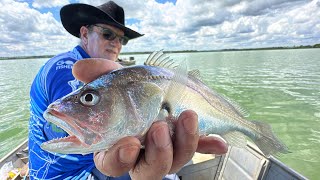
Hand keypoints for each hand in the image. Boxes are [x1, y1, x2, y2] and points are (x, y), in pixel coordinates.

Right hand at [73, 59, 227, 178]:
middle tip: (159, 128)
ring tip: (187, 117)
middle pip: (149, 169)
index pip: (112, 163)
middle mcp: (142, 155)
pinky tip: (220, 142)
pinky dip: (208, 145)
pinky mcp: (184, 142)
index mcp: (116, 145)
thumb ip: (98, 74)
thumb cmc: (127, 91)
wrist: (150, 88)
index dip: (120, 158)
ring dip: (184, 142)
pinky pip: (198, 149)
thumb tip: (79, 68)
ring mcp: (166, 151)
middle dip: (158, 153)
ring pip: (175, 160)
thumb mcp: (115, 79)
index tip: (129, 143)